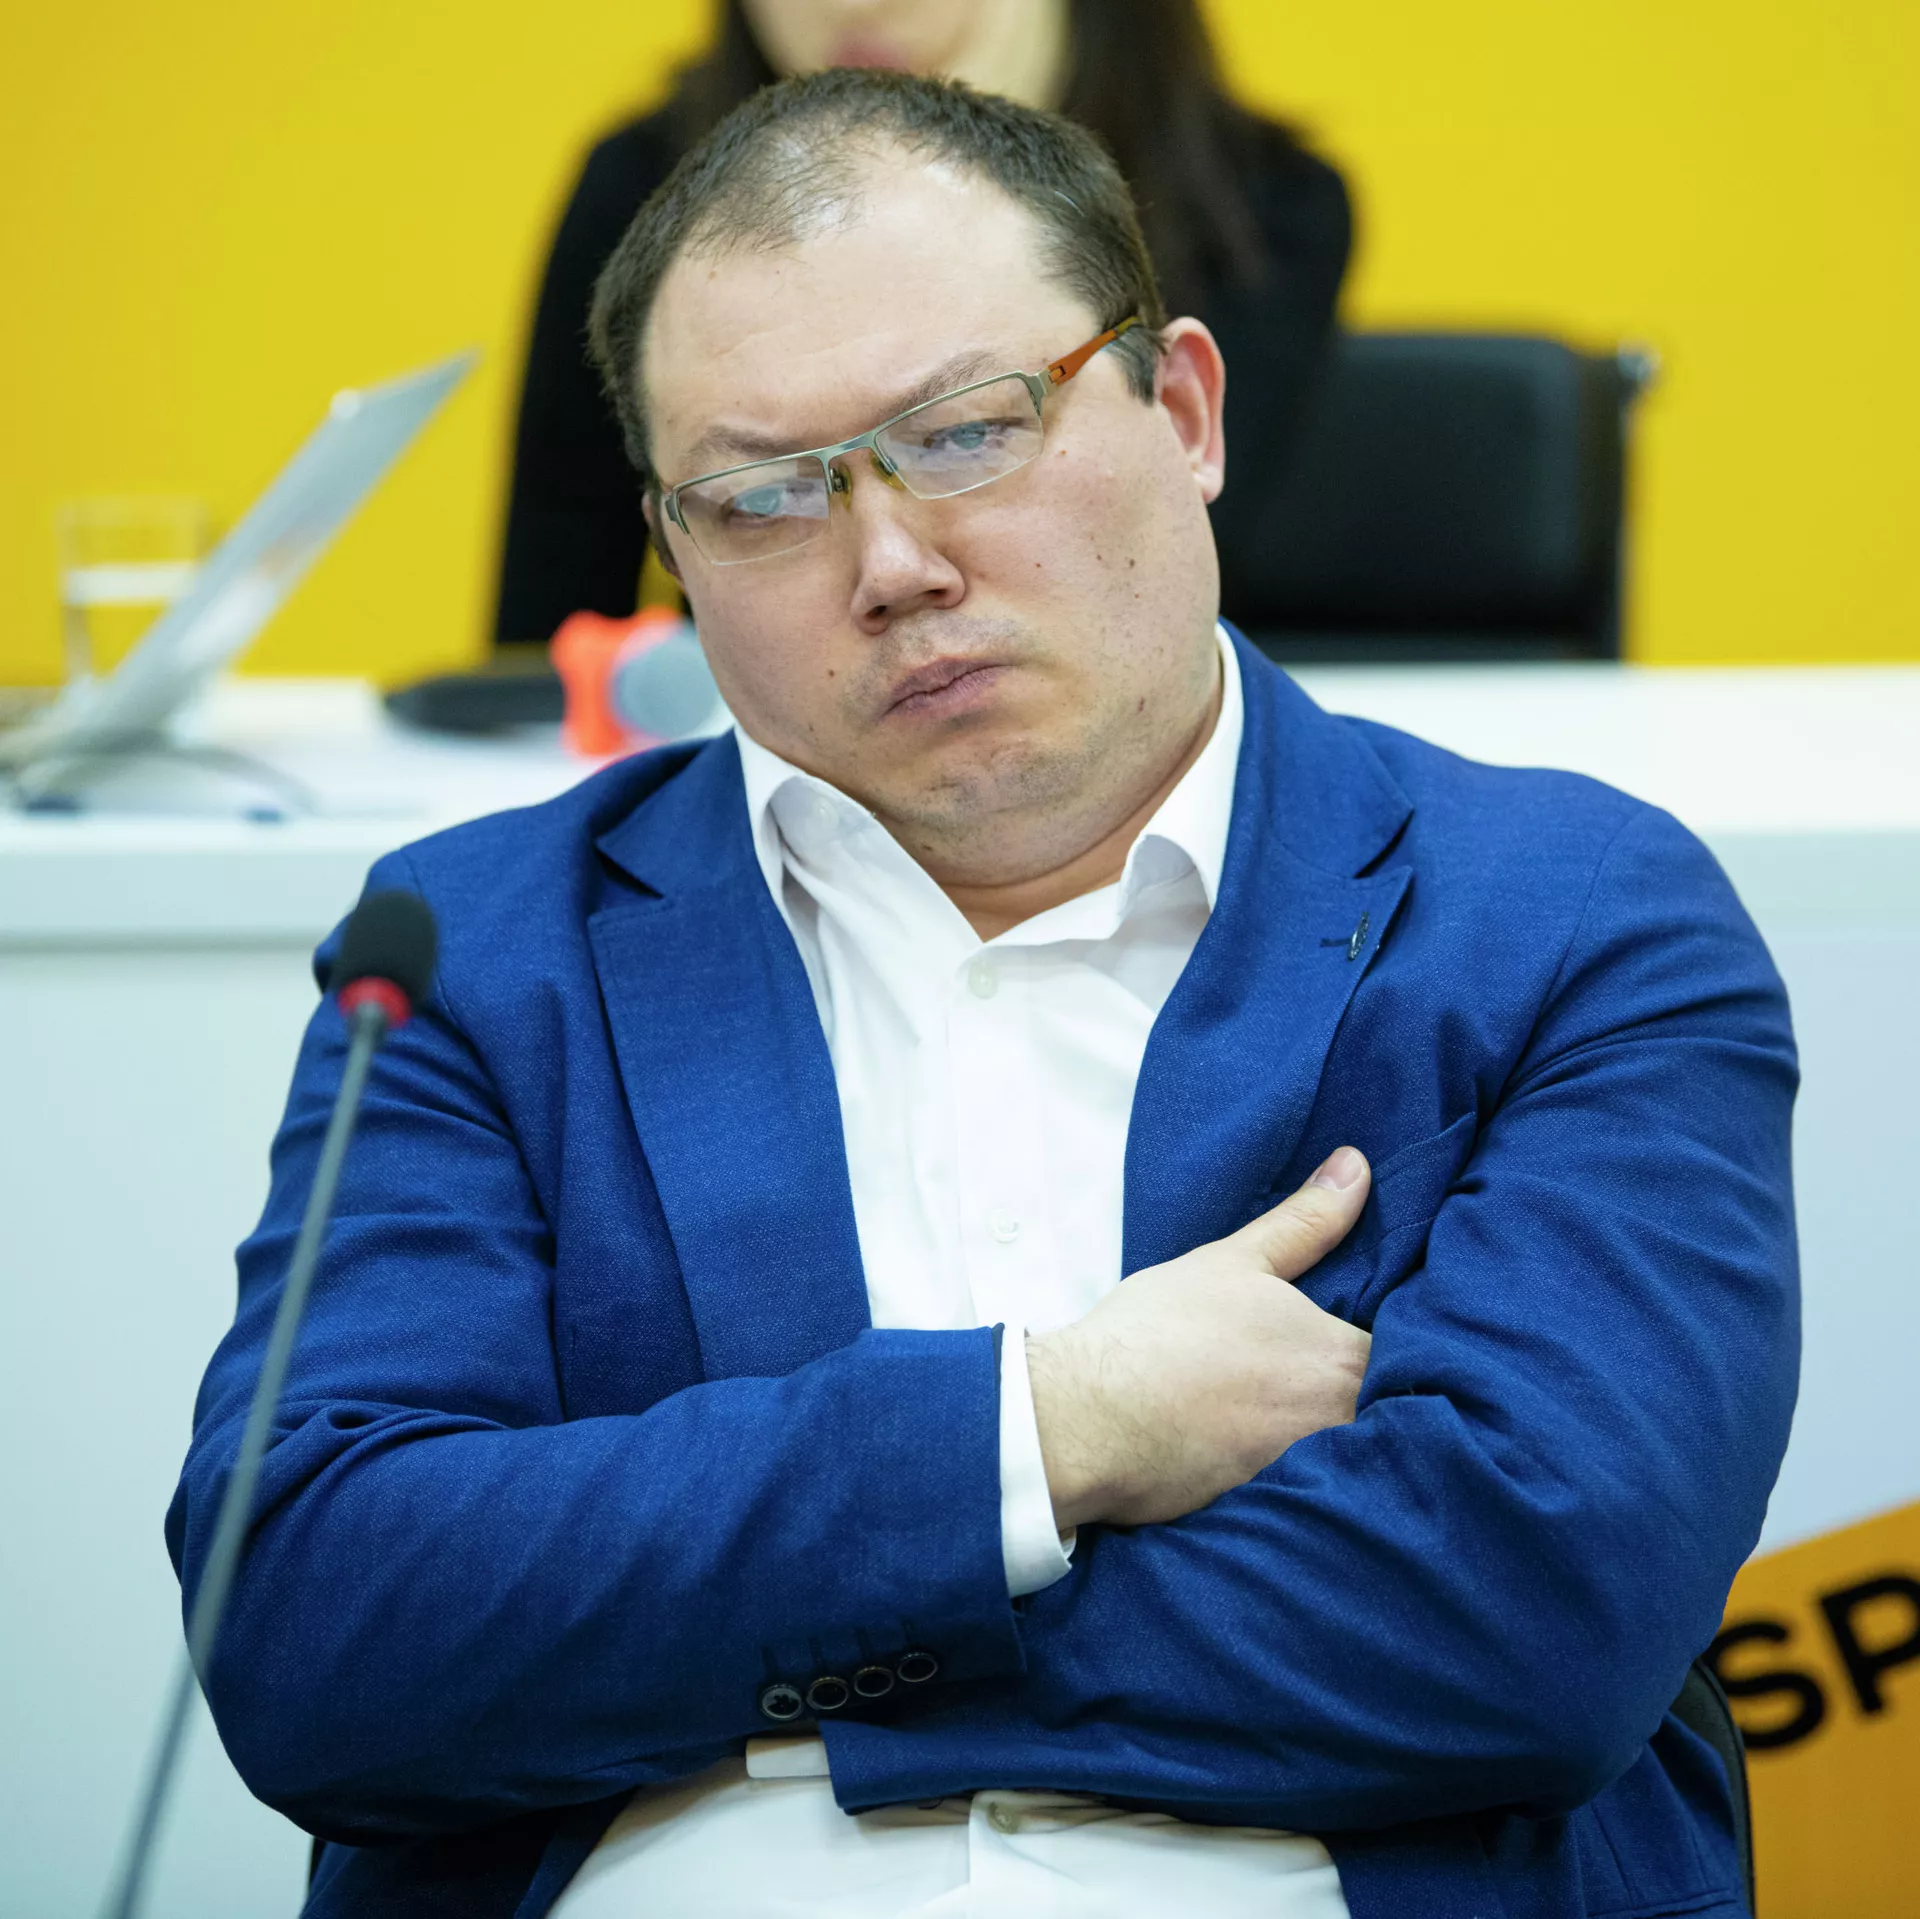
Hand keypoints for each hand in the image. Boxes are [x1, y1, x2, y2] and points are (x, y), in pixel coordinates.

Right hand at [1027, 1147, 1372, 1529]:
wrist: (1088, 1420)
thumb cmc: (1161, 1333)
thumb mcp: (1234, 1262)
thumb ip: (1306, 1220)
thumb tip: (1357, 1166)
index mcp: (1344, 1359)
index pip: (1411, 1355)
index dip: (1396, 1346)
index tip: (1368, 1339)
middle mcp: (1345, 1426)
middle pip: (1388, 1413)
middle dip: (1375, 1400)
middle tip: (1322, 1385)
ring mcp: (1311, 1478)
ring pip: (1352, 1459)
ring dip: (1339, 1444)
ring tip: (1291, 1424)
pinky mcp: (1272, 1516)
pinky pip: (1312, 1500)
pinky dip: (1303, 1486)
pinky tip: (1262, 1464)